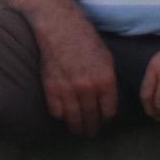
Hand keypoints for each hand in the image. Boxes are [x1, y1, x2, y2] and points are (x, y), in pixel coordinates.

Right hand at [34, 13, 117, 136]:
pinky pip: (57, 112)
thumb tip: (107, 100)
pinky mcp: (51, 88)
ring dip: (77, 128)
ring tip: (78, 130)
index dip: (106, 118)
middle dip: (92, 128)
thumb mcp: (106, 59)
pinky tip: (63, 115)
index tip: (103, 120)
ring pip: (74, 119)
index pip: (109, 111)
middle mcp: (88, 88)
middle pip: (92, 118)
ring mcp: (68, 89)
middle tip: (91, 133)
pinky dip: (60, 115)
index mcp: (106, 80)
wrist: (59, 27)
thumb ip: (107, 81)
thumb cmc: (85, 39)